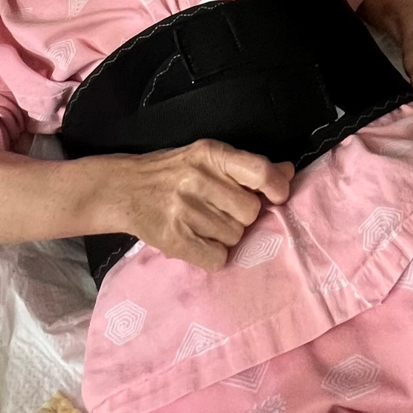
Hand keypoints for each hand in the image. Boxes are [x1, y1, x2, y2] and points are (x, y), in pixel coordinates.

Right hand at [103, 141, 293, 270]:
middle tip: (220, 211)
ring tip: (203, 224)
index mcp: (210, 154)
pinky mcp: (174, 239)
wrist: (124, 189)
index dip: (276, 187)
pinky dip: (213, 255)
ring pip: (235, 237)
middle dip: (241, 216)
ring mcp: (185, 210)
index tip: (277, 197)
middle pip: (250, 212)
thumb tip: (288, 172)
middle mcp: (198, 179)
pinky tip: (198, 241)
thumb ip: (247, 166)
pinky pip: (217, 259)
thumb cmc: (173, 172)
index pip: (258, 171)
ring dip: (225, 236)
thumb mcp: (208, 158)